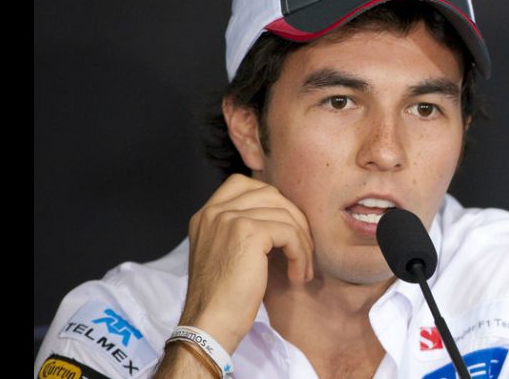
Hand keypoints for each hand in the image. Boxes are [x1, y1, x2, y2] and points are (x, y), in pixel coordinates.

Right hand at [178, 174, 313, 353]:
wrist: (209, 325)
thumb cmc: (222, 298)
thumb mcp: (224, 253)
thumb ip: (239, 229)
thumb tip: (281, 216)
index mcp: (206, 214)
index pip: (244, 183)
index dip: (273, 201)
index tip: (286, 229)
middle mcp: (214, 211)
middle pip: (270, 194)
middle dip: (294, 220)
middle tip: (303, 251)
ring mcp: (229, 218)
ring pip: (284, 214)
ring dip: (302, 242)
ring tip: (303, 269)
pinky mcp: (247, 232)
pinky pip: (289, 233)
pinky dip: (301, 254)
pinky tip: (297, 276)